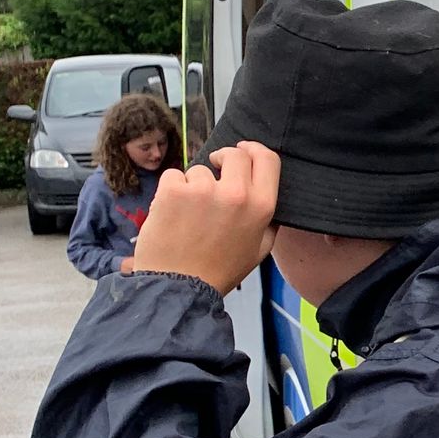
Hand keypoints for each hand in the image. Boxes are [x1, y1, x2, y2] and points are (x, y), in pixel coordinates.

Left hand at [131, 144, 280, 293]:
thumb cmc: (219, 271)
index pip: (267, 158)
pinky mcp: (173, 191)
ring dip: (193, 185)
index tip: (243, 150)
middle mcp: (236, 193)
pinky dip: (171, 191)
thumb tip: (264, 196)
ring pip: (199, 169)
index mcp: (261, 207)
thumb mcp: (258, 249)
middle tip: (214, 170)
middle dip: (223, 158)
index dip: (254, 149)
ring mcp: (203, 190)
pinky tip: (172, 213)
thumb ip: (267, 220)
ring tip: (189, 214)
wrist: (179, 288)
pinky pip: (174, 176)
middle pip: (235, 154)